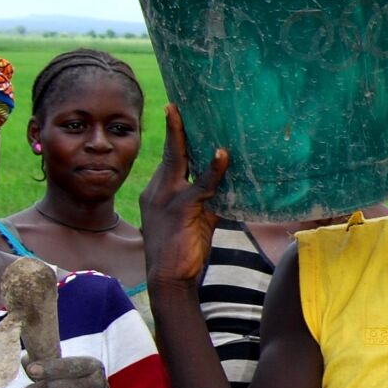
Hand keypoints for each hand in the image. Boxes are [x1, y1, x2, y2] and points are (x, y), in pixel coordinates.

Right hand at [140, 105, 226, 287]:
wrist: (168, 281)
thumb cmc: (183, 253)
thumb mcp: (196, 221)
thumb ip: (209, 202)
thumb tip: (229, 188)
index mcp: (158, 193)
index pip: (169, 160)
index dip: (175, 139)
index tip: (176, 116)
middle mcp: (158, 191)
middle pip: (169, 153)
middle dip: (174, 128)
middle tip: (176, 106)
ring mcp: (167, 199)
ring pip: (178, 161)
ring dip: (185, 137)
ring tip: (193, 115)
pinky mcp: (182, 210)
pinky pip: (200, 185)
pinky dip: (213, 170)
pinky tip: (222, 155)